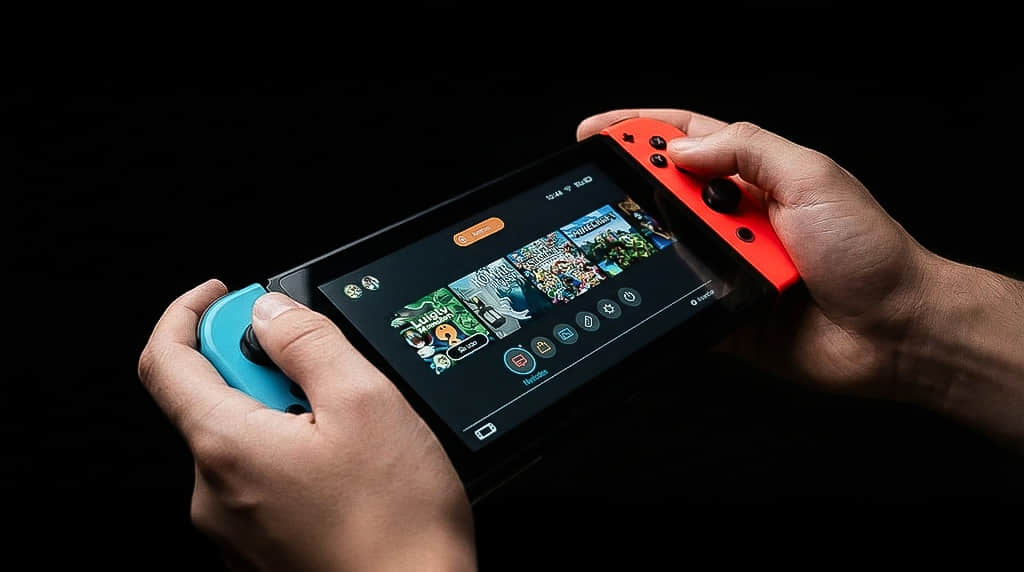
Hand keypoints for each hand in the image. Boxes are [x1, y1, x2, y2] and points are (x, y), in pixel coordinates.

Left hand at [138, 280, 474, 570]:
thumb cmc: (397, 525)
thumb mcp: (367, 402)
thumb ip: (309, 343)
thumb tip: (270, 312)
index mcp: (227, 447)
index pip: (166, 360)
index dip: (191, 313)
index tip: (228, 296)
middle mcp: (214, 493)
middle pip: (212, 398)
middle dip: (263, 369)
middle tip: (327, 374)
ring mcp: (234, 527)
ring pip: (242, 440)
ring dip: (285, 415)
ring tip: (350, 433)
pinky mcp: (259, 548)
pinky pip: (259, 479)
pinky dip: (291, 455)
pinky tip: (344, 468)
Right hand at [578, 110, 1023, 448]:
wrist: (896, 333)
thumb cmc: (870, 253)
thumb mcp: (812, 179)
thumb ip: (746, 151)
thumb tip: (678, 149)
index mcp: (758, 175)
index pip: (685, 140)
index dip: (639, 132)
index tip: (597, 133)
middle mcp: (737, 217)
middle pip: (664, 191)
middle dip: (634, 188)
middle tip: (607, 189)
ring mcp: (729, 263)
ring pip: (668, 247)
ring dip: (661, 245)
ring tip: (672, 245)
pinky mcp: (723, 309)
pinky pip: (678, 300)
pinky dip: (665, 297)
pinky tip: (657, 290)